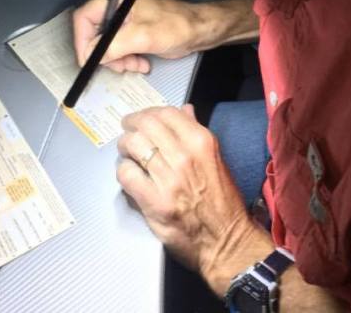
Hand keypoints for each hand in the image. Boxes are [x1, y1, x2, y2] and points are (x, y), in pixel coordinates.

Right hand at [72, 0, 201, 73]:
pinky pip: (120, 49)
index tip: (89, 61)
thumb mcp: (142, 36)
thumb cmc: (176, 26)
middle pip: (95, 34)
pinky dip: (128, 59)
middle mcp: (118, 6)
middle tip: (120, 66)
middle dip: (106, 54)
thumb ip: (113, 45)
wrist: (200, 31)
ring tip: (136, 66)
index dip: (83, 41)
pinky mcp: (134, 32)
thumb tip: (91, 56)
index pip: (85, 18)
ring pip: (107, 45)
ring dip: (119, 60)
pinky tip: (142, 64)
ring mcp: (126, 20)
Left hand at [116, 105, 255, 273]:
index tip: (141, 119)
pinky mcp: (155, 202)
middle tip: (128, 131)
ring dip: (125, 146)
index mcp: (202, 142)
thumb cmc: (222, 200)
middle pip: (145, 125)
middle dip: (131, 125)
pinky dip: (124, 171)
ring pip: (132, 145)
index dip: (148, 112)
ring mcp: (169, 179)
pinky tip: (129, 175)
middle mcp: (185, 155)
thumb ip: (196, 133)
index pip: (166, 113)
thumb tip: (184, 110)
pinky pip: (127, 174)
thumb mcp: (216, 159)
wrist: (226, 239)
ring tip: (127, 153)